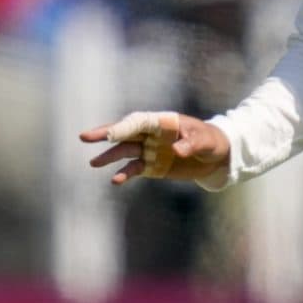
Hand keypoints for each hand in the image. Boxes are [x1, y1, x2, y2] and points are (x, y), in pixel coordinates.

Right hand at [79, 111, 231, 185]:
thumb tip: (176, 150)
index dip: (123, 127)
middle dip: (105, 135)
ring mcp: (149, 150)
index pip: (138, 122)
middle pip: (124, 133)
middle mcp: (150, 134)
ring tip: (93, 163)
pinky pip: (134, 169)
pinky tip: (115, 180)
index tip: (110, 133)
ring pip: (124, 151)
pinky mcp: (151, 166)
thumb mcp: (205, 140)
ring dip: (109, 157)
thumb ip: (190, 143)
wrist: (217, 157)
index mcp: (161, 122)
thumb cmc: (211, 140)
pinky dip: (124, 174)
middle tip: (84, 137)